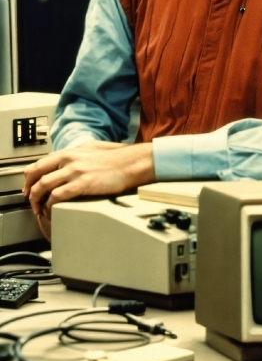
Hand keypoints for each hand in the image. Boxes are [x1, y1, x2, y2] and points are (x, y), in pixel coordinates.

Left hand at [23, 142, 154, 217]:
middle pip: (36, 173)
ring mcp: (74, 171)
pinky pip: (57, 196)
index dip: (30, 177)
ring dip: (37, 200)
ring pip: (43, 185)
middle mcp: (69, 159)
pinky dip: (50, 205)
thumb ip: (77, 155)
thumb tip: (68, 161)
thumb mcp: (92, 150)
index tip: (29, 186)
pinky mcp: (82, 183)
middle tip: (29, 200)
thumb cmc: (117, 158)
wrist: (132, 163)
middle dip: (29, 189)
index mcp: (70, 152)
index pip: (40, 163)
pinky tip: (52, 210)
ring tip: (39, 210)